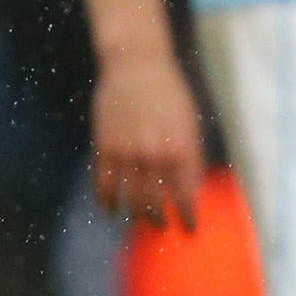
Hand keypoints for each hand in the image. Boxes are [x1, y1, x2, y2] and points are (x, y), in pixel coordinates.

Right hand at [92, 49, 203, 228]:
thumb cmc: (170, 93)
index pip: (186, 196)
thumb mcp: (190, 124)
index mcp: (181, 149)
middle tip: (162, 227)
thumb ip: (191, 157)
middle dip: (159, 221)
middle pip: (156, 203)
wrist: (137, 65)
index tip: (189, 229)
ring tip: (142, 221)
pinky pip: (104, 184)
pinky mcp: (104, 147)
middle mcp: (154, 155)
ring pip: (130, 199)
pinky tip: (111, 209)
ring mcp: (127, 153)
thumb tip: (191, 189)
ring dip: (136, 215)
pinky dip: (107, 201)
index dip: (188, 217)